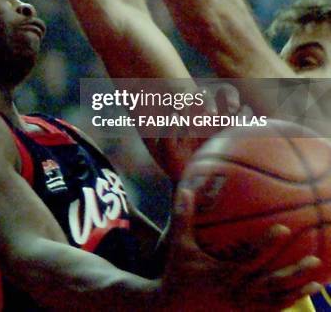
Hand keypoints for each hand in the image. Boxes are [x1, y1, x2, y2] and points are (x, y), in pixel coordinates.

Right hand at [161, 190, 321, 310]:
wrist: (171, 310)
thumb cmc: (176, 273)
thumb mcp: (178, 246)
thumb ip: (182, 217)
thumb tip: (185, 188)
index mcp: (223, 275)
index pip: (251, 258)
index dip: (268, 244)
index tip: (284, 229)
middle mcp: (237, 293)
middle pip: (272, 283)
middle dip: (294, 273)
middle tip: (314, 260)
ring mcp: (242, 309)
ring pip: (276, 301)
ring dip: (297, 292)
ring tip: (318, 282)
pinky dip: (287, 304)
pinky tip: (301, 296)